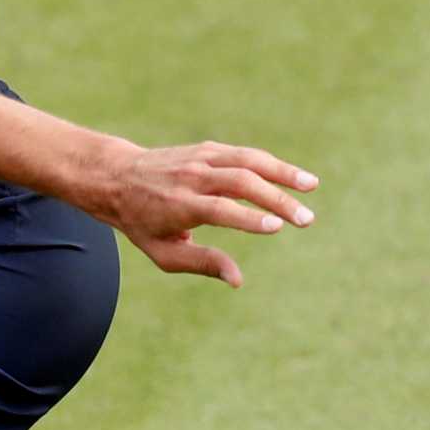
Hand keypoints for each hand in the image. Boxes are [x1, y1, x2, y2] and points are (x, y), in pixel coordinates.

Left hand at [91, 140, 319, 287]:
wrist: (117, 177)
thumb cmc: (142, 223)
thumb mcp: (164, 252)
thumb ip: (202, 263)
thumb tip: (238, 280)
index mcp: (179, 205)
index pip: (219, 209)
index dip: (248, 218)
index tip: (276, 227)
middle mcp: (192, 177)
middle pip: (241, 183)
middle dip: (277, 201)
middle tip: (306, 220)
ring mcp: (201, 158)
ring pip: (248, 160)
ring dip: (283, 173)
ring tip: (312, 186)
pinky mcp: (209, 149)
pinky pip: (244, 154)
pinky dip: (271, 164)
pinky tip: (293, 177)